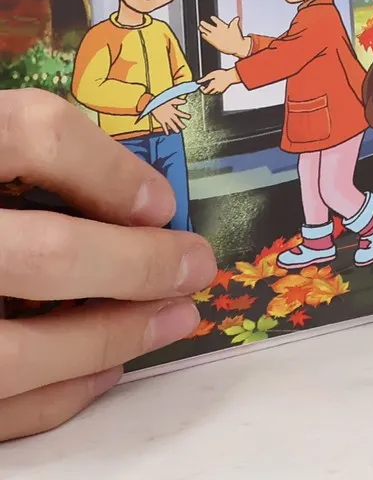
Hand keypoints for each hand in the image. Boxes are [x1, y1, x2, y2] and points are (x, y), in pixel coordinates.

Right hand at [0, 90, 214, 438]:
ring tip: (171, 321)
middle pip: (38, 252)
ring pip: (10, 354)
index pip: (27, 134)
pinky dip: (52, 398)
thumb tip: (133, 200)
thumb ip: (21, 158)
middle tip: (195, 265)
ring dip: (108, 341)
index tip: (159, 199)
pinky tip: (102, 371)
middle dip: (132, 265)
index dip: (104, 165)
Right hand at [198, 16, 246, 59]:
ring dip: (203, 29)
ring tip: (200, 27)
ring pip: (208, 32)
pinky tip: (202, 34)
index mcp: (224, 26)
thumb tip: (237, 18)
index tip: (212, 17)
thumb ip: (234, 22)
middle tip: (201, 22)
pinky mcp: (214, 42)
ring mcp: (216, 36)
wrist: (236, 46)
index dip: (214, 19)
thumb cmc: (237, 37)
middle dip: (205, 24)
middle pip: (210, 26)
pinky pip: (208, 38)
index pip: (217, 21)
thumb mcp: (235, 28)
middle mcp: (219, 31)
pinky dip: (205, 36)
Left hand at [200, 70, 238, 95]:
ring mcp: (220, 90)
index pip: (205, 91)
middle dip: (206, 90)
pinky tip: (217, 85)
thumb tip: (198, 81)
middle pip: (208, 93)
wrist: (232, 75)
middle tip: (206, 85)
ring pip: (213, 93)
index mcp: (212, 86)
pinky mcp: (223, 90)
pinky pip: (217, 92)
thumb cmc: (223, 74)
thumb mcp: (212, 74)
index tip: (201, 86)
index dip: (202, 89)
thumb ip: (204, 78)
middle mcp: (216, 90)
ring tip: (211, 84)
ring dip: (210, 90)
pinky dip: (215, 90)